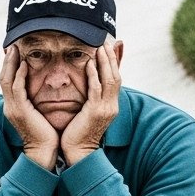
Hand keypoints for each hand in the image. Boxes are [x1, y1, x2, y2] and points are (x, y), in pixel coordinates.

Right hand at [0, 45, 58, 170]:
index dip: (9, 67)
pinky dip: (19, 75)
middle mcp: (9, 106)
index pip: (7, 82)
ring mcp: (12, 108)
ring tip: (15, 49)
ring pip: (7, 81)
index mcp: (13, 107)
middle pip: (3, 78)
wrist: (43, 152)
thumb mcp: (37, 115)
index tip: (14, 53)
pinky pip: (17, 89)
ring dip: (11, 64)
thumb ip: (35, 102)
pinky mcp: (20, 111)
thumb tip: (41, 92)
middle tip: (12, 46)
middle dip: (7, 61)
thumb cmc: (45, 135)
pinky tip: (23, 64)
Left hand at [60, 43, 121, 165]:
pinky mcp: (95, 112)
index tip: (108, 47)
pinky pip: (96, 90)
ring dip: (105, 62)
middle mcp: (112, 106)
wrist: (78, 153)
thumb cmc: (79, 133)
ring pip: (110, 80)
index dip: (113, 62)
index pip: (116, 79)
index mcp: (111, 105)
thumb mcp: (88, 112)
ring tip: (100, 47)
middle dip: (111, 58)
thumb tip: (90, 84)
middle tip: (105, 41)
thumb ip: (90, 97)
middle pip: (116, 76)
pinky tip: (89, 64)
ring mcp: (106, 109)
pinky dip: (94, 75)